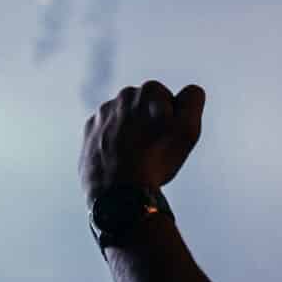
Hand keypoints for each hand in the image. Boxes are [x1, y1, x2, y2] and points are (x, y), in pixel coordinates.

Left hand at [80, 80, 205, 200]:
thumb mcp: (188, 129)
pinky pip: (106, 132)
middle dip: (149, 122)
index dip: (171, 120)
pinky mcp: (89, 132)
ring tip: (136, 156)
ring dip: (131, 131)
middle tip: (153, 148)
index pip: (167, 100)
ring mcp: (102, 114)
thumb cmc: (156, 160)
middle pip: (143, 107)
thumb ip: (193, 100)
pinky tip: (120, 160)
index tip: (167, 137)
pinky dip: (113, 142)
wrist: (119, 190)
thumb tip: (190, 90)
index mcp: (148, 90)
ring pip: (124, 119)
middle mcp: (122, 97)